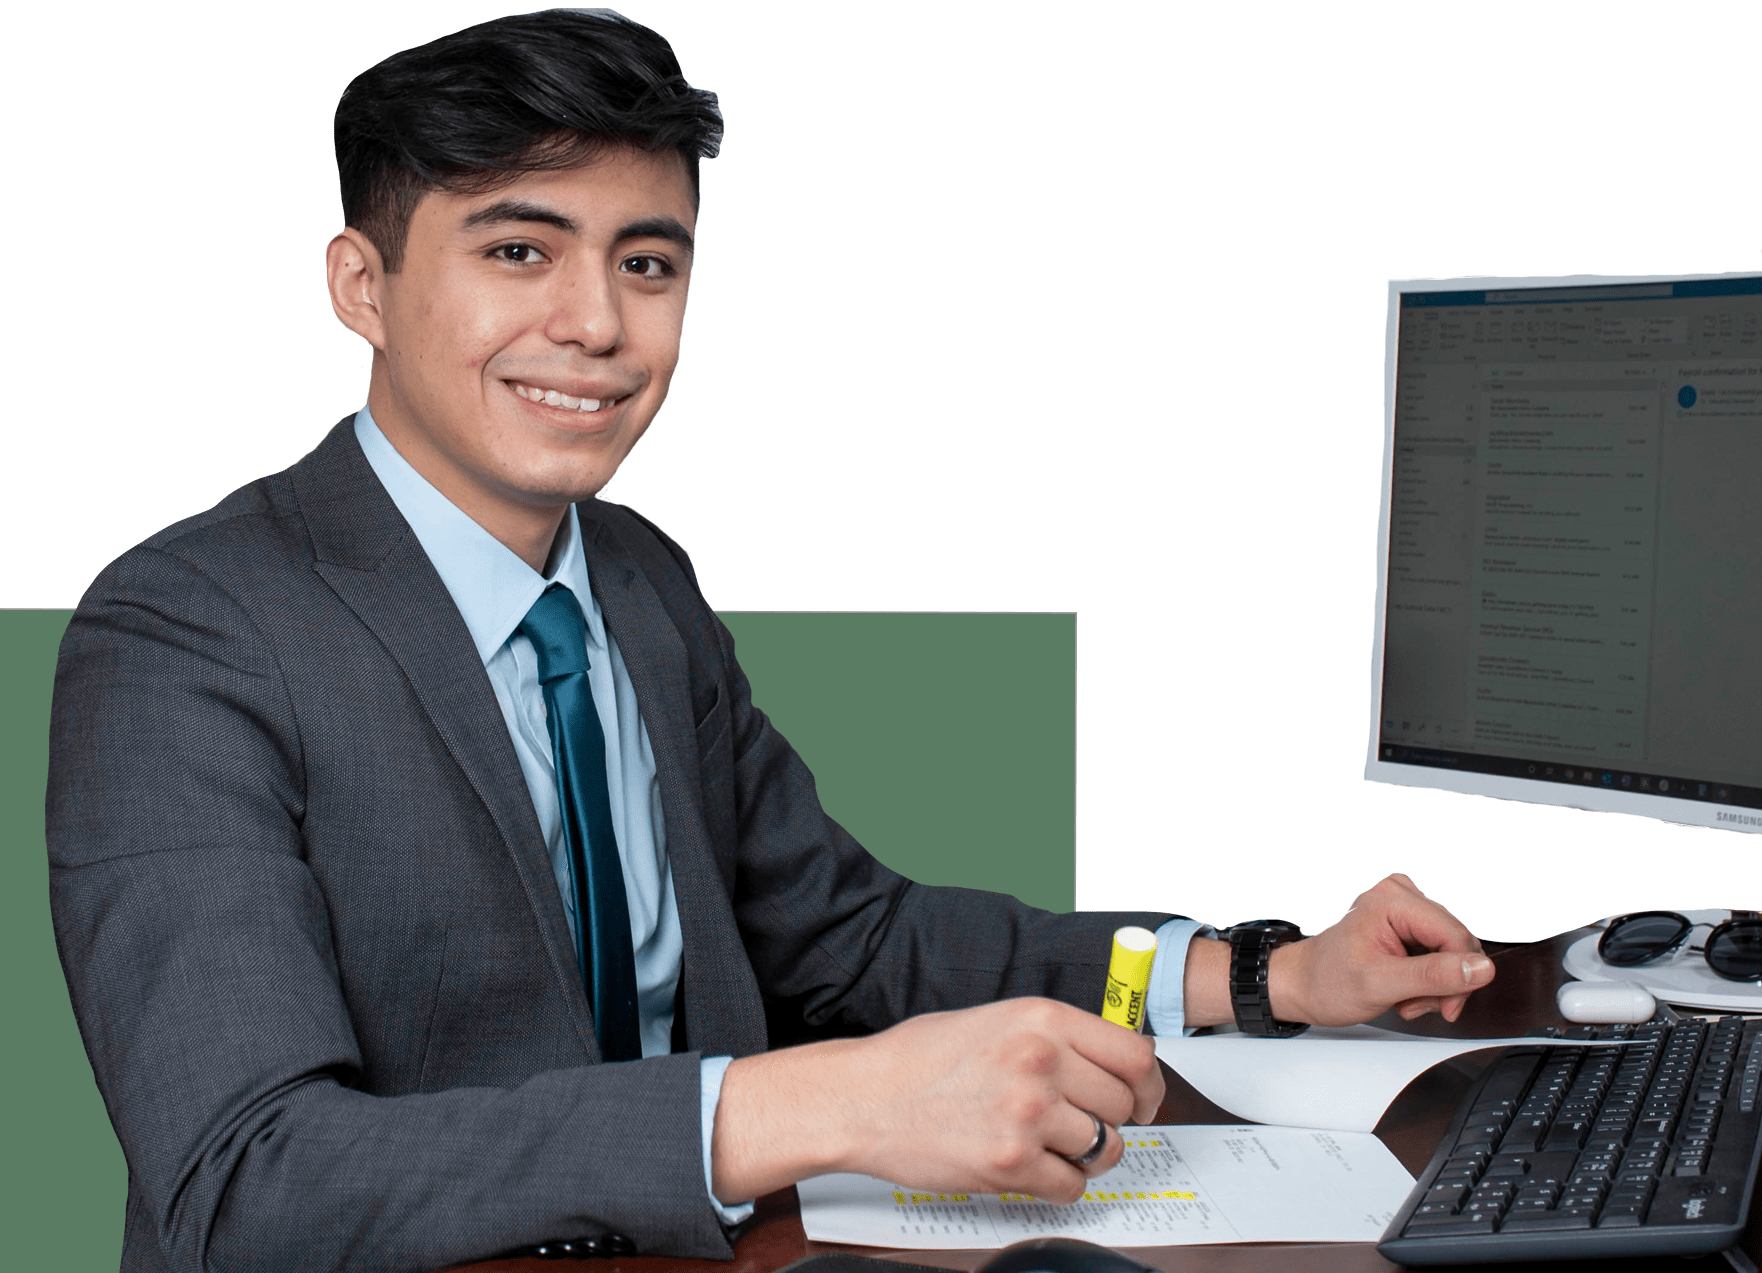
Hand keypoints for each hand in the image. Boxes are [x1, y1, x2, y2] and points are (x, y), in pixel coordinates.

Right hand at [839, 998, 1163, 1202]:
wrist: (863, 1097)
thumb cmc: (918, 1060)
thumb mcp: (995, 1020)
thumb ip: (1054, 1037)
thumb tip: (1108, 1063)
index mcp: (1042, 1018)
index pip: (1135, 1055)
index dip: (1147, 1085)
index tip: (1143, 1100)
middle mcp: (1041, 1060)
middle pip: (1125, 1105)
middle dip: (1112, 1121)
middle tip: (1085, 1127)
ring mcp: (1028, 1113)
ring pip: (1105, 1148)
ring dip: (1085, 1156)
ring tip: (1049, 1147)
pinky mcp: (1011, 1163)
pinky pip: (1071, 1186)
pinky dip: (1058, 1185)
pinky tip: (1030, 1169)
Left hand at [1270, 873, 1494, 1026]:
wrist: (1304, 985)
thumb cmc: (1327, 981)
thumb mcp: (1380, 984)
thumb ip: (1433, 976)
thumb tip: (1481, 968)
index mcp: (1391, 900)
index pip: (1457, 936)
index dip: (1460, 976)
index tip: (1446, 1006)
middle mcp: (1400, 894)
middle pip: (1458, 943)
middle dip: (1443, 983)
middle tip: (1414, 1003)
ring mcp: (1404, 907)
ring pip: (1452, 952)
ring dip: (1435, 986)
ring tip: (1404, 998)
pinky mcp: (1407, 923)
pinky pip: (1440, 953)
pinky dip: (1428, 980)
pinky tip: (1405, 989)